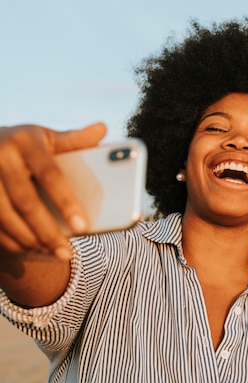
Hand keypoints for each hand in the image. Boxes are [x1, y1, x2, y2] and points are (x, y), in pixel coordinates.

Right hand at [0, 123, 106, 258]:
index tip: (82, 227)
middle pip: (26, 202)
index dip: (66, 202)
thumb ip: (74, 140)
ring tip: (52, 253)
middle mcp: (0, 157)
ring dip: (29, 239)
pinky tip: (29, 249)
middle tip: (68, 253)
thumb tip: (102, 128)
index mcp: (25, 141)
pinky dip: (10, 240)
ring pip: (5, 216)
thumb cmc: (26, 144)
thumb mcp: (47, 137)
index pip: (50, 175)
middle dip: (48, 231)